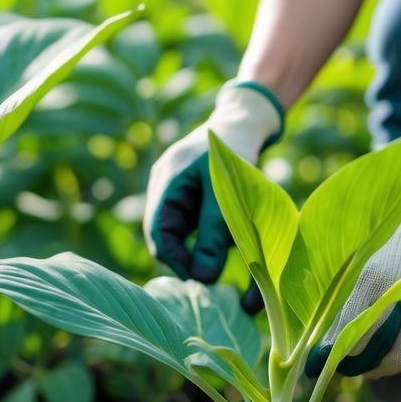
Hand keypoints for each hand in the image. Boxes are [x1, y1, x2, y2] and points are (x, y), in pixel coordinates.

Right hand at [144, 81, 283, 283]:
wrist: (241, 123)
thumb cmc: (236, 152)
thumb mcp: (226, 194)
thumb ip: (213, 234)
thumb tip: (204, 277)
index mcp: (167, 181)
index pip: (159, 232)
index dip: (175, 259)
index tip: (198, 278)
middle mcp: (164, 187)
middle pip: (166, 235)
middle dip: (187, 256)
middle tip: (213, 276)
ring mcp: (174, 191)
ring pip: (180, 232)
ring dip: (200, 244)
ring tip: (226, 245)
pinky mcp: (187, 195)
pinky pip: (191, 223)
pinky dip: (207, 233)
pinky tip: (226, 233)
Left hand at [307, 136, 400, 377]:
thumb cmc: (397, 240)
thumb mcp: (369, 263)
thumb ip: (353, 302)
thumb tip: (328, 349)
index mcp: (372, 276)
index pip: (349, 334)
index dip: (337, 357)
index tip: (329, 362)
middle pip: (380, 353)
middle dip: (364, 369)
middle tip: (356, 370)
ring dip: (387, 367)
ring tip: (378, 363)